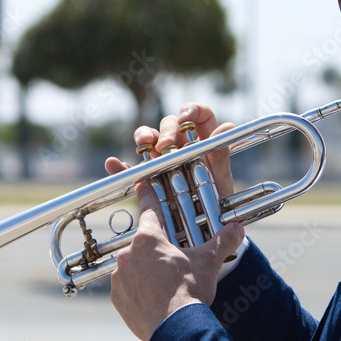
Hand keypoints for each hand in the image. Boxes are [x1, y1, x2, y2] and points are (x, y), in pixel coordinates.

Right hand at [104, 101, 235, 197]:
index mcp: (204, 141)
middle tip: (166, 146)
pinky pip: (131, 169)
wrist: (204, 230)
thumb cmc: (217, 202)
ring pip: (149, 138)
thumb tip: (226, 127)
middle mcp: (182, 145)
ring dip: (143, 136)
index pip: (199, 115)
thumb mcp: (220, 180)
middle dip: (167, 131)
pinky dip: (120, 166)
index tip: (186, 118)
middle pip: (171, 124)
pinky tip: (114, 164)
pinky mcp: (147, 176)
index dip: (192, 110)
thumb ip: (221, 156)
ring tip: (143, 145)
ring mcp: (162, 158)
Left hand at [109, 180, 244, 340]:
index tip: (142, 183)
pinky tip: (154, 298)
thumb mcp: (208, 262)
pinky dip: (137, 290)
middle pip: (142, 242)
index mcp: (148, 239)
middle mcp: (128, 254)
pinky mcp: (117, 297)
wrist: (175, 329)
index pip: (148, 208)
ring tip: (165, 284)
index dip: (147, 194)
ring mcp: (119, 276)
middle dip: (156, 248)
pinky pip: (126, 288)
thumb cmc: (189, 292)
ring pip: (132, 265)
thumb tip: (237, 229)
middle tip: (172, 261)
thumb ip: (222, 242)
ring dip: (145, 270)